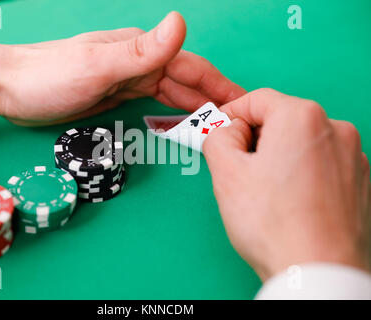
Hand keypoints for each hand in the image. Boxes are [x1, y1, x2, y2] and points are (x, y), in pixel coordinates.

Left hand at [0, 12, 244, 124]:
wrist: (10, 89)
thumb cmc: (48, 77)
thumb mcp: (96, 65)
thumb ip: (141, 51)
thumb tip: (181, 22)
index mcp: (139, 51)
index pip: (191, 66)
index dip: (220, 85)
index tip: (243, 104)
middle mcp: (137, 61)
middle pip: (185, 81)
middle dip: (212, 100)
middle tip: (236, 123)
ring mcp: (127, 78)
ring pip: (171, 92)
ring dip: (194, 108)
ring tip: (215, 126)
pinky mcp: (115, 94)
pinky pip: (153, 102)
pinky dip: (170, 112)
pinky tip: (179, 121)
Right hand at [203, 88, 369, 280]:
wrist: (316, 273)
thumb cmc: (275, 226)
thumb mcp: (225, 173)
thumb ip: (216, 137)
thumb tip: (225, 131)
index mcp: (302, 117)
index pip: (256, 99)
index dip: (230, 114)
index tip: (219, 131)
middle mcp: (335, 129)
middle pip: (280, 120)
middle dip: (253, 139)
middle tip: (236, 167)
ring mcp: (352, 156)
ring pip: (299, 142)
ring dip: (276, 156)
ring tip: (263, 191)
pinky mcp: (359, 181)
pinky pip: (319, 163)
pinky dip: (299, 172)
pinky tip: (287, 200)